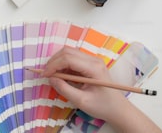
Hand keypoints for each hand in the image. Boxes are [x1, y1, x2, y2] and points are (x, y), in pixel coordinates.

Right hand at [42, 47, 161, 132]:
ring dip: (58, 62)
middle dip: (53, 61)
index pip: (68, 59)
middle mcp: (94, 60)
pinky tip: (61, 76)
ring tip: (52, 76)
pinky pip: (73, 59)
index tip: (44, 75)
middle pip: (68, 52)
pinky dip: (64, 65)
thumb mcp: (81, 101)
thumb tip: (51, 79)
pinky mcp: (90, 64)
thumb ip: (64, 89)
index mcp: (93, 68)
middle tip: (45, 74)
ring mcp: (93, 61)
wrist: (117, 108)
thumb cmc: (102, 106)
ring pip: (69, 53)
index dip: (53, 65)